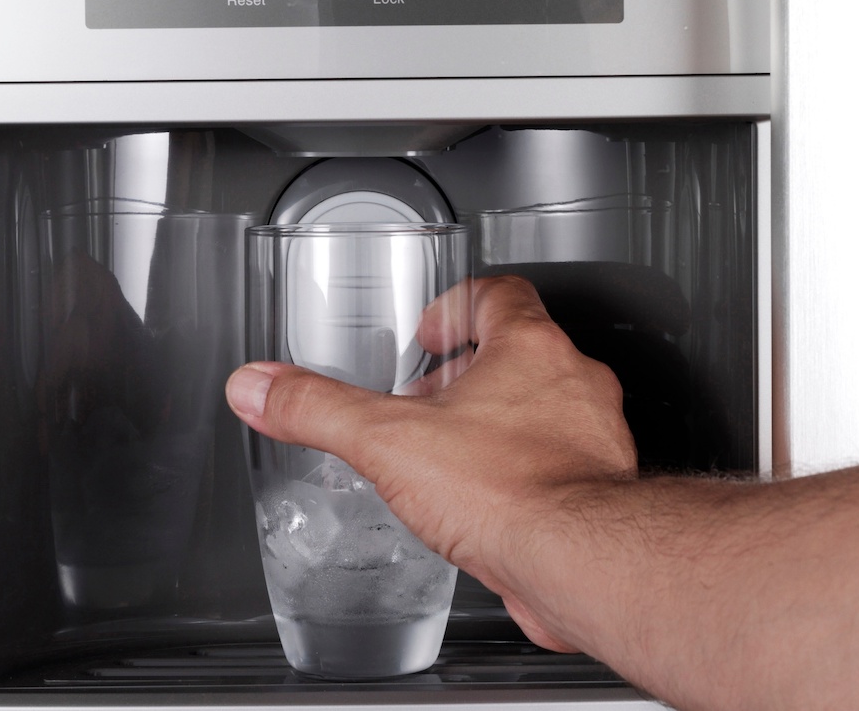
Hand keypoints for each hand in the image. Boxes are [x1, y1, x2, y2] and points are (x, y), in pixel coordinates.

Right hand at [226, 274, 636, 650]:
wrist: (581, 565)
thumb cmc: (511, 493)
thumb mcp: (388, 442)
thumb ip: (318, 408)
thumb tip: (259, 386)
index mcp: (530, 348)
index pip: (501, 293)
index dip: (458, 304)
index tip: (431, 330)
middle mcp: (572, 383)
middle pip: (522, 350)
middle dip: (469, 371)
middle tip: (428, 395)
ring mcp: (593, 436)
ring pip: (545, 407)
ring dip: (498, 420)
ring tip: (449, 450)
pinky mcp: (599, 490)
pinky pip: (559, 463)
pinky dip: (522, 471)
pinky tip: (484, 504)